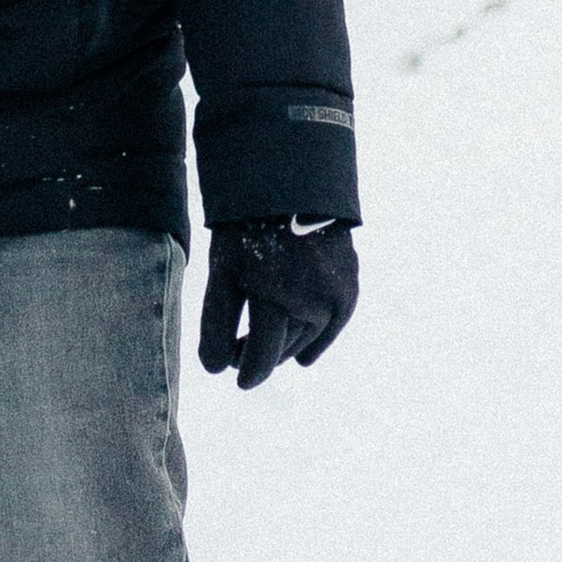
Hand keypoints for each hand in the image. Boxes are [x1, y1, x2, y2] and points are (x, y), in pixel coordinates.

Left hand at [198, 218, 358, 389]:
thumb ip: (217, 319)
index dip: (247, 370)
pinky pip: (333, 326)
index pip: (262, 353)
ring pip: (307, 336)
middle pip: (283, 345)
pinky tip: (302, 358)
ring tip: (266, 348)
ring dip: (286, 346)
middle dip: (261, 353)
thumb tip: (213, 370)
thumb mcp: (223, 268)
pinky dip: (317, 341)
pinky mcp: (349, 286)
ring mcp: (334, 294)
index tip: (234, 379)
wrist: (290, 183)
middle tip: (239, 355)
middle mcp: (310, 301)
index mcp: (273, 295)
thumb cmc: (246, 225)